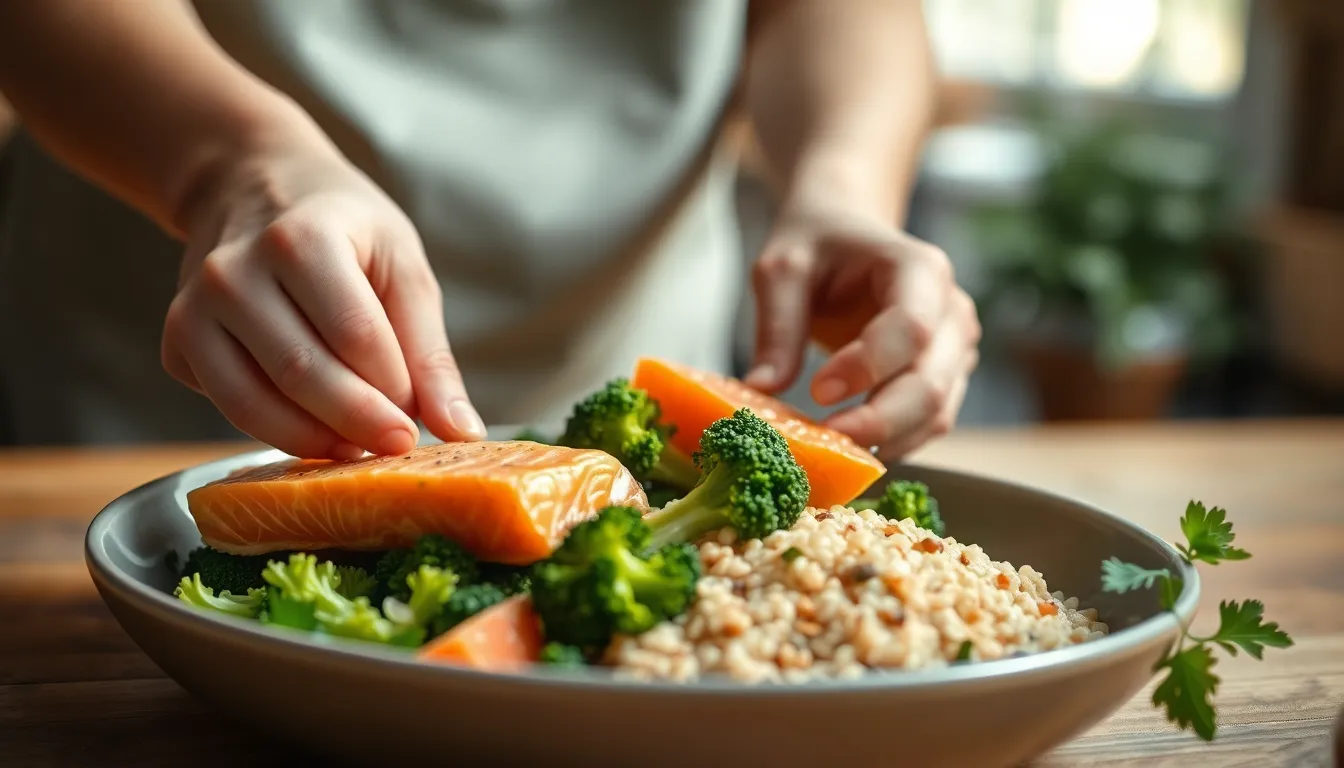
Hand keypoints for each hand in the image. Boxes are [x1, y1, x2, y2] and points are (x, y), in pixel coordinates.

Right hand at [161, 139, 484, 459]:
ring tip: (358, 445)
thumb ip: (430, 354)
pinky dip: (276, 432)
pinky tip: (314, 425)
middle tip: (395, 445)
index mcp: (301, 239)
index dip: (393, 391)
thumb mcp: (403, 269)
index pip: (355, 335)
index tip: (418, 423)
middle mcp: (234, 272)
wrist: (255, 188)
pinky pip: (228, 407)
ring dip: (314, 441)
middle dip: (358, 424)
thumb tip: (462, 433)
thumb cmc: (344, 230)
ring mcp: (194, 310)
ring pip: (253, 405)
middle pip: (302, 373)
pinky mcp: (177, 345)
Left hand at [745, 199, 980, 460]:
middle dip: (878, 422)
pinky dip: (891, 442)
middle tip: (824, 441)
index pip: (911, 328)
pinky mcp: (946, 379)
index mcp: (920, 269)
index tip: (817, 392)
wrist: (846, 239)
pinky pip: (928, 424)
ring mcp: (955, 349)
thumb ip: (776, 326)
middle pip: (932, 383)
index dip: (869, 367)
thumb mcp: (782, 269)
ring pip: (937, 414)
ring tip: (829, 448)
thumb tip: (762, 391)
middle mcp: (951, 311)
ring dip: (885, 441)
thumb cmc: (817, 246)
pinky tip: (848, 446)